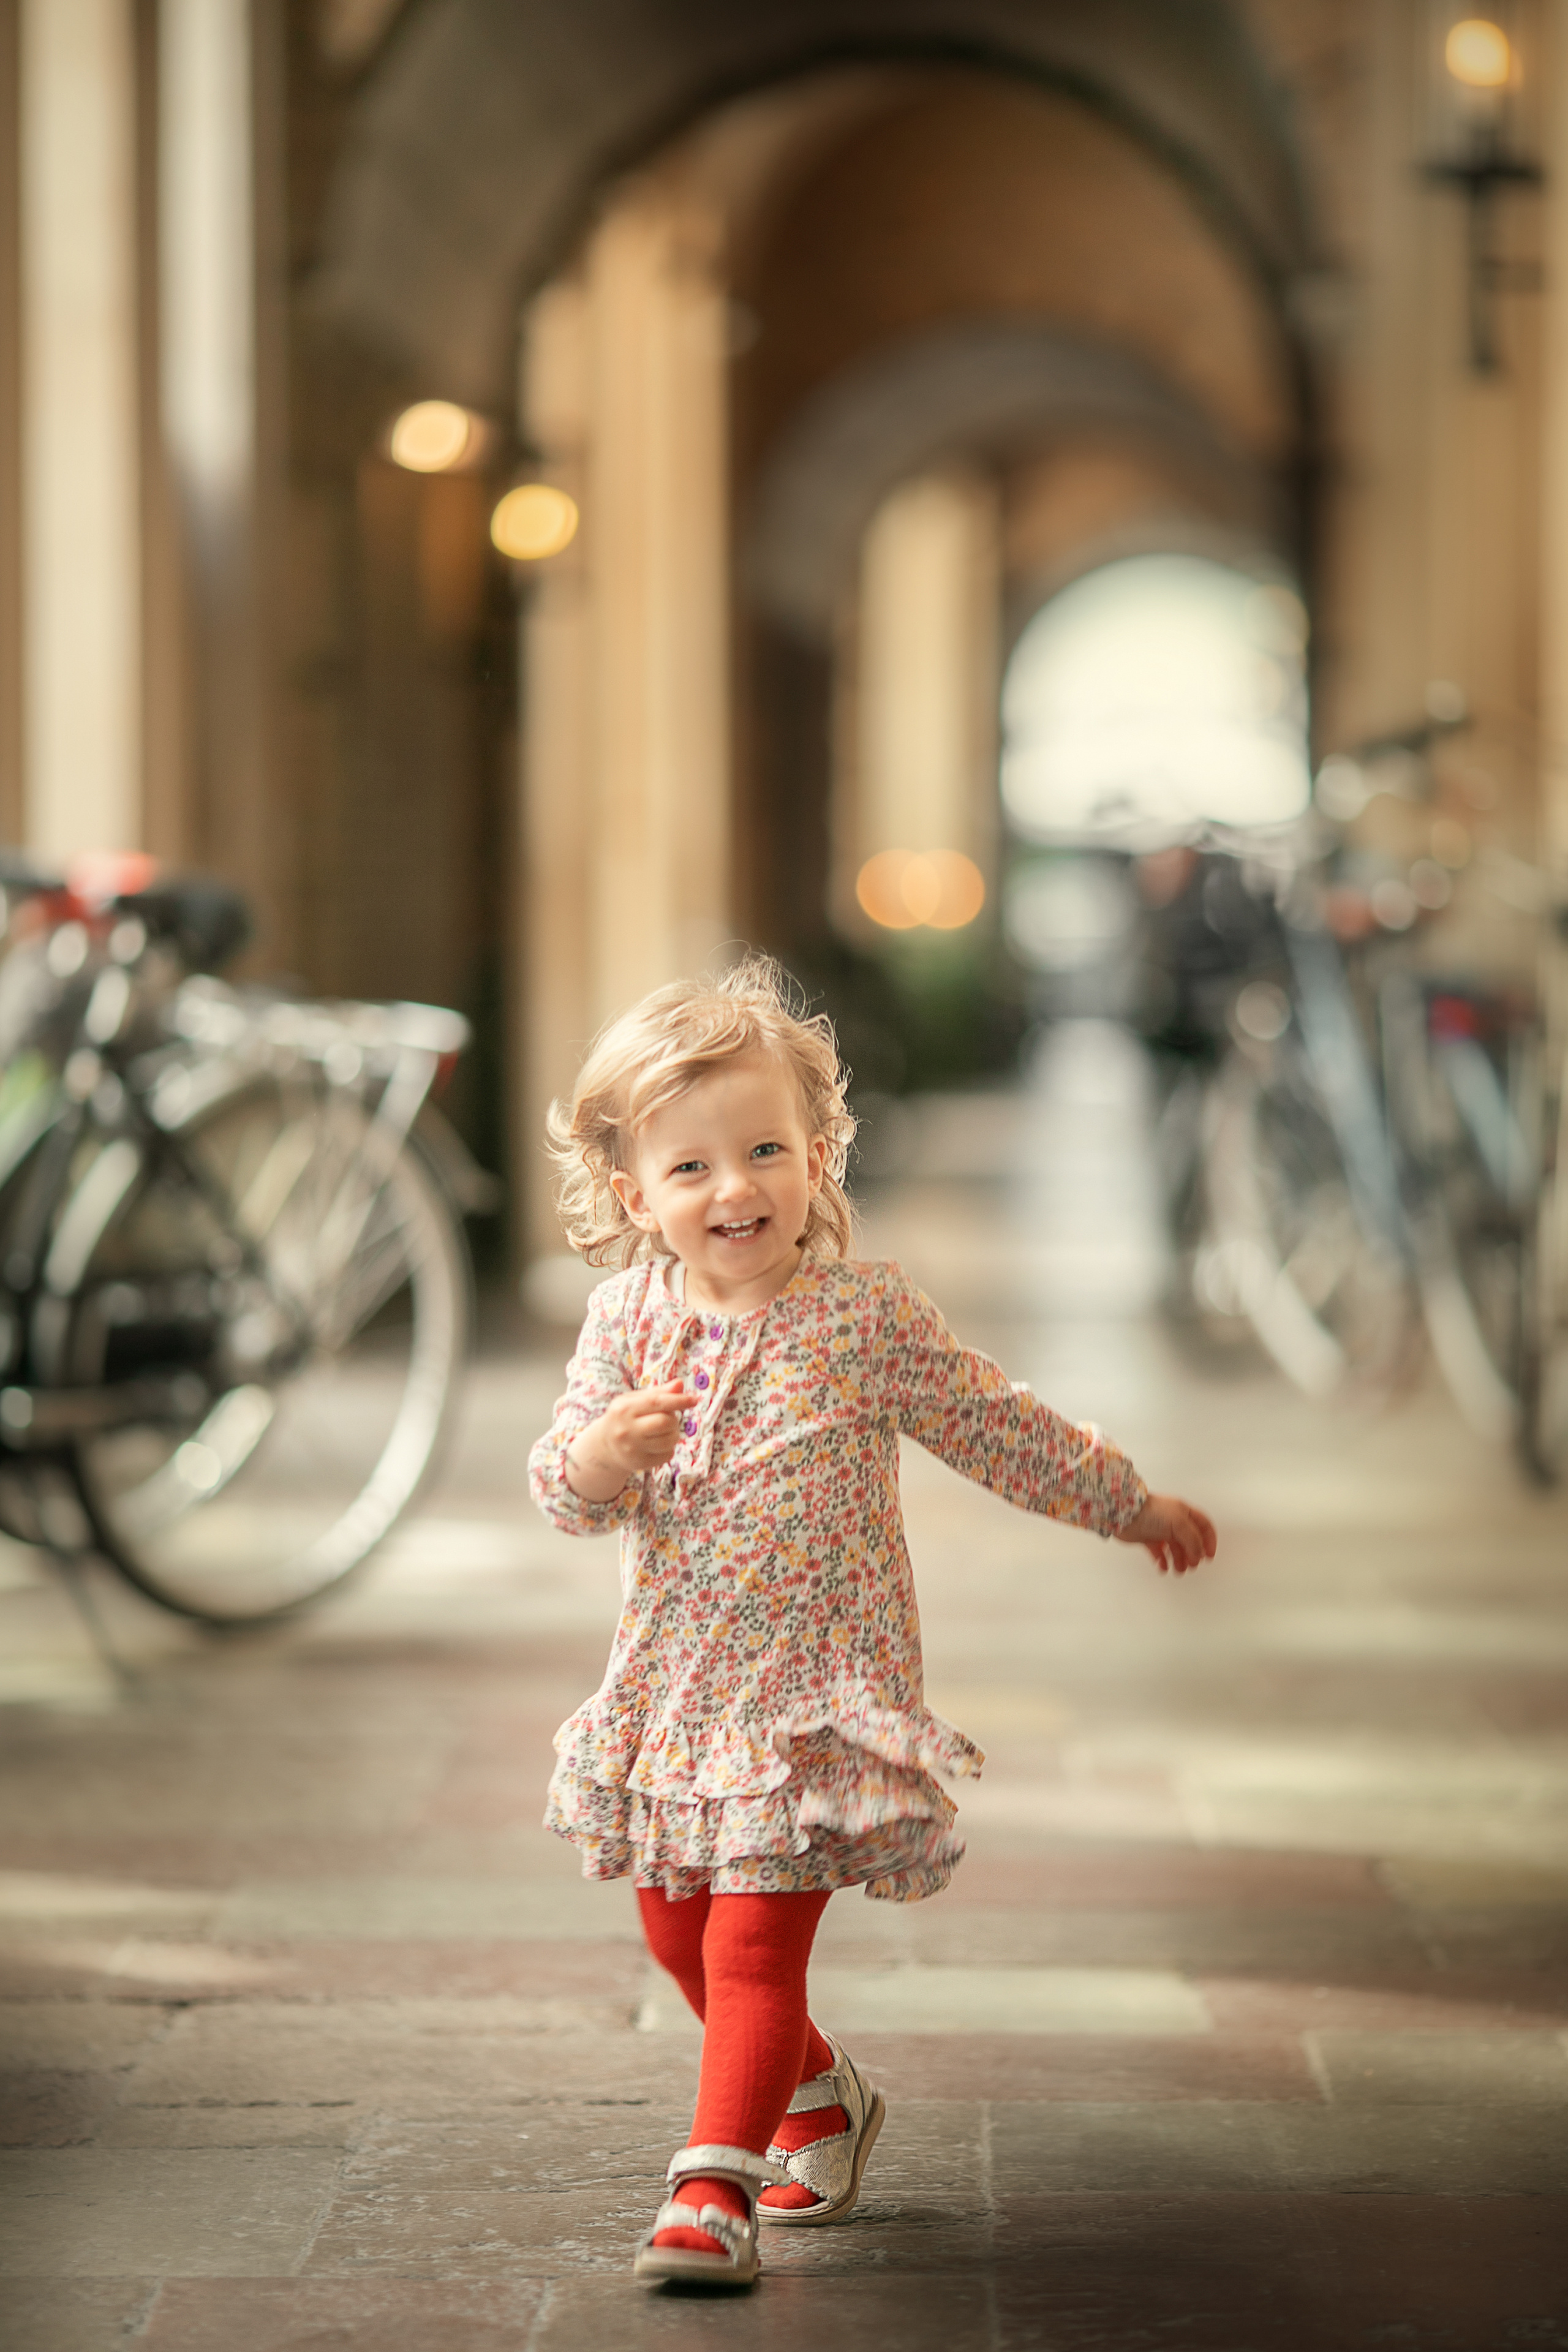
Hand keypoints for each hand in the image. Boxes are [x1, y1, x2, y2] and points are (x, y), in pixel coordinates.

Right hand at [565, 1383, 699, 1500]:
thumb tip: (680, 1384)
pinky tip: (657, 1444)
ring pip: (669, 1441)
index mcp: (624, 1408)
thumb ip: (658, 1393)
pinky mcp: (639, 1463)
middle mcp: (626, 1429)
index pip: (656, 1402)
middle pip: (665, 1423)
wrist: (604, 1446)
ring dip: (673, 1434)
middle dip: (673, 1419)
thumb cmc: (625, 1417)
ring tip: (664, 1431)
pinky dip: (668, 1448)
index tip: (694, 1399)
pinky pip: (667, 1455)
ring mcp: (632, 1449)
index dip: (678, 1400)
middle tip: (669, 1418)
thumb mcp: (635, 1400)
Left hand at [1116, 1493, 1215, 1575]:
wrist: (1124, 1514)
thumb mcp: (1179, 1523)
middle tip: (1191, 1565)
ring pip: (1175, 1549)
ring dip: (1179, 1561)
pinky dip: (1162, 1561)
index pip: (1203, 1526)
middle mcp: (1173, 1521)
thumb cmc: (1151, 1512)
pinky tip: (1163, 1567)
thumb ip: (1193, 1539)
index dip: (1209, 1541)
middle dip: (1193, 1554)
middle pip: (1190, 1541)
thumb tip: (1198, 1555)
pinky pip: (1159, 1553)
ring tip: (1178, 1570)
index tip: (1209, 1556)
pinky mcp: (1148, 1539)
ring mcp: (1160, 1530)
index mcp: (1184, 1512)